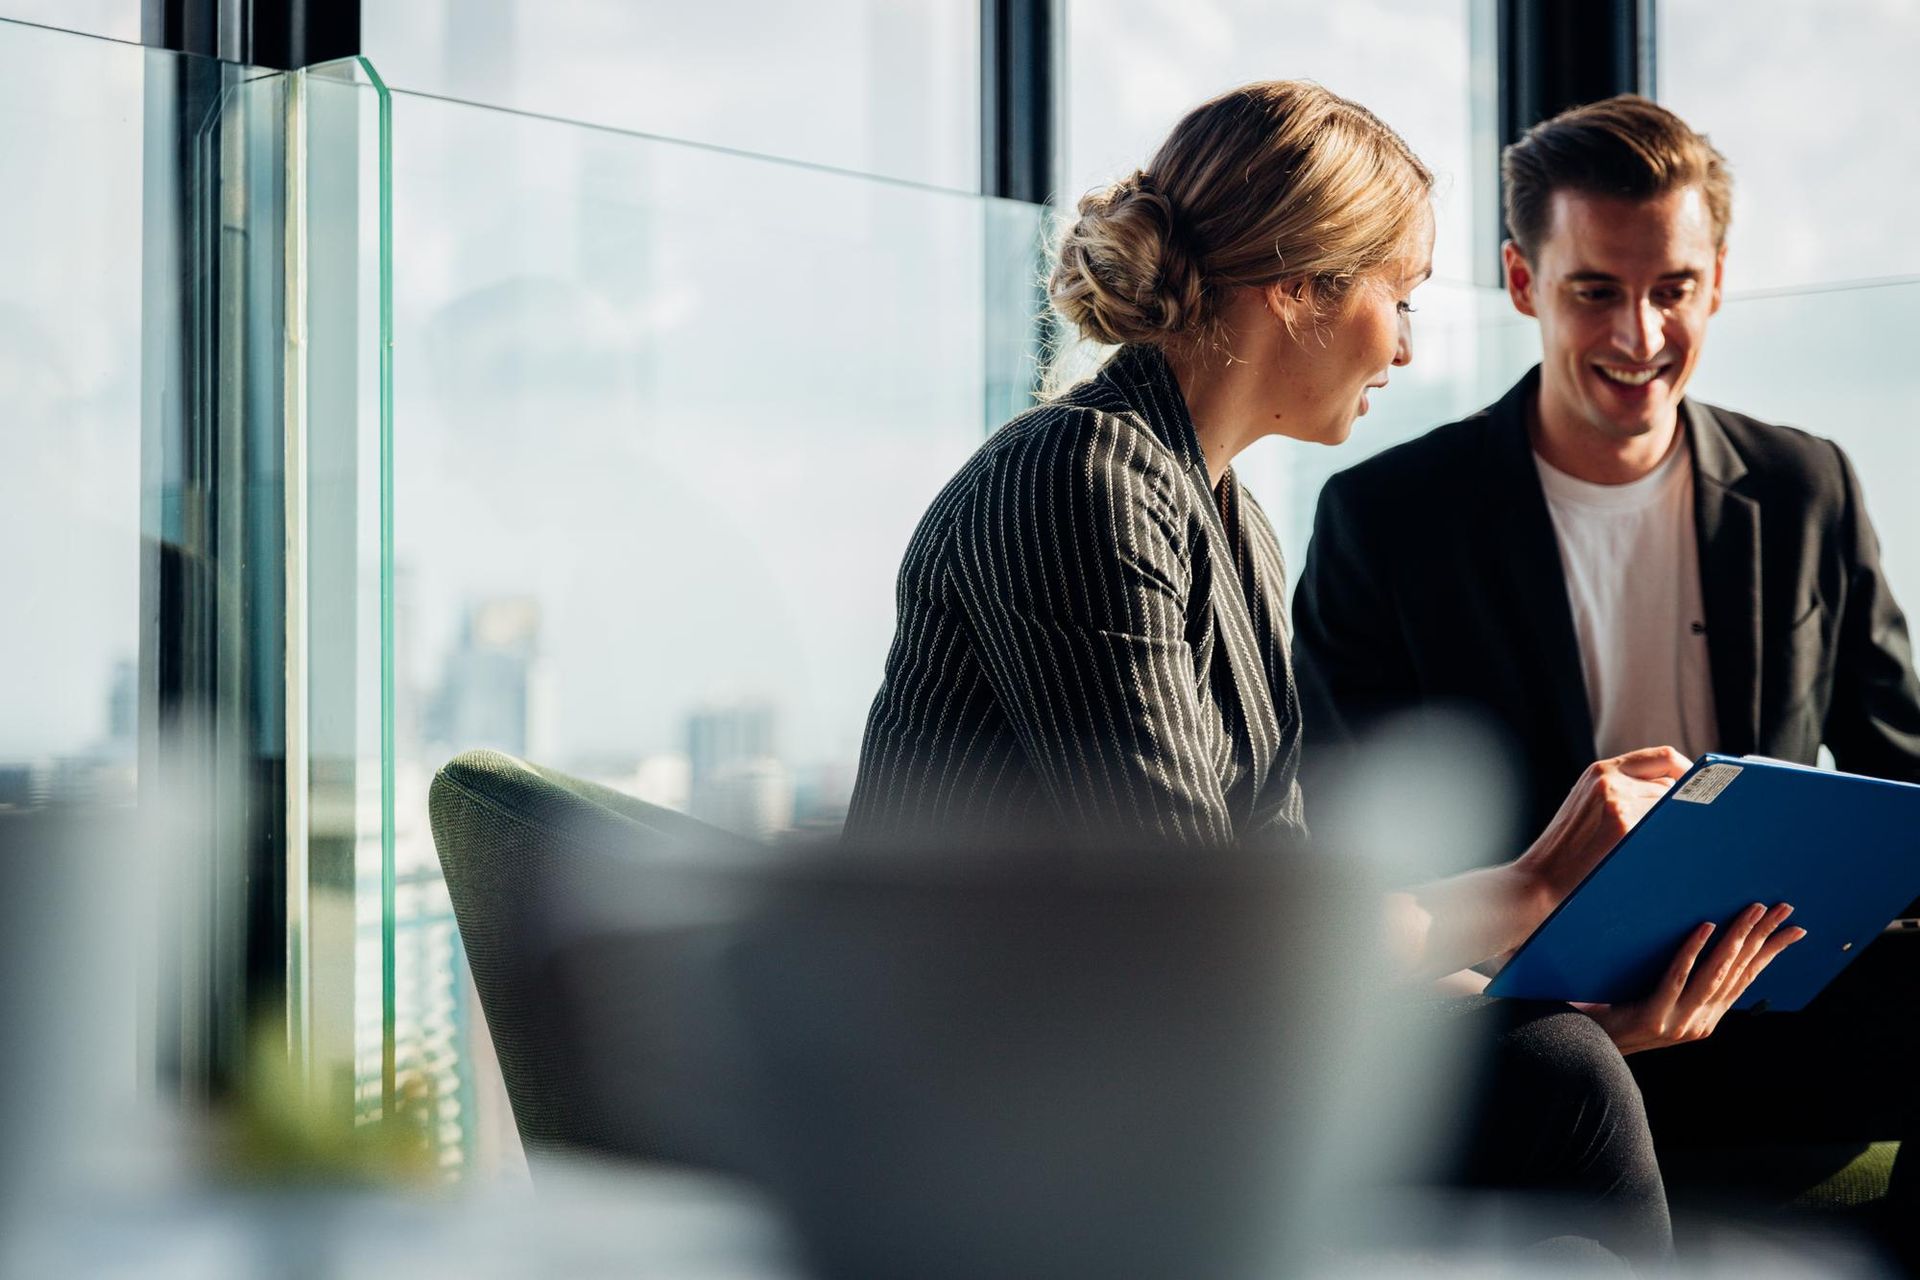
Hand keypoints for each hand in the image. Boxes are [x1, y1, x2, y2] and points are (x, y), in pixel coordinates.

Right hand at [1516, 747, 1691, 911]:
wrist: (1539, 881)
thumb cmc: (1566, 852)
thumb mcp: (1587, 808)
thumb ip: (1622, 792)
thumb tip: (1674, 793)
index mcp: (1600, 771)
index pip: (1662, 757)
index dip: (1688, 772)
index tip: (1702, 791)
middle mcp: (1608, 778)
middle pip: (1673, 784)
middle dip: (1682, 808)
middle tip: (1682, 830)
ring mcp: (1616, 800)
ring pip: (1672, 808)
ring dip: (1675, 828)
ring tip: (1659, 850)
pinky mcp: (1622, 825)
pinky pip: (1665, 828)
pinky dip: (1668, 842)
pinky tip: (1656, 857)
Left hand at [1574, 903, 1806, 1053]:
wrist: (1586, 1050)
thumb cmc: (1619, 1018)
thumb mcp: (1659, 1003)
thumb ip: (1682, 984)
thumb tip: (1704, 942)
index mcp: (1706, 1017)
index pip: (1746, 978)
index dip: (1770, 952)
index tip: (1794, 928)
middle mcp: (1699, 1021)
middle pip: (1737, 972)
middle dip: (1763, 937)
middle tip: (1783, 907)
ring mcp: (1678, 1020)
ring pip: (1715, 973)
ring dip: (1736, 938)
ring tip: (1753, 910)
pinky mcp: (1654, 1016)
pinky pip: (1677, 977)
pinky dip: (1693, 950)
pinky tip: (1705, 926)